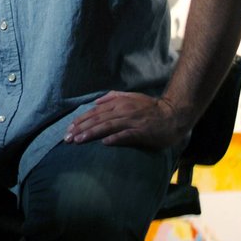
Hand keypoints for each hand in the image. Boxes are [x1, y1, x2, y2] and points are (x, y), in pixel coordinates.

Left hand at [65, 92, 187, 148]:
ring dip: (91, 133)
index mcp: (119, 103)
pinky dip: (115, 138)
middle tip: (67, 137)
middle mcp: (123, 110)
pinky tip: (104, 143)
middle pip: (97, 119)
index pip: (95, 112)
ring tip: (78, 140)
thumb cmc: (151, 108)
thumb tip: (96, 102)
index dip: (81, 120)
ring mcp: (132, 121)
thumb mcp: (131, 97)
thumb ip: (113, 97)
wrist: (173, 115)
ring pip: (107, 126)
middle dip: (80, 128)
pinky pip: (126, 135)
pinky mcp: (141, 131)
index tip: (69, 128)